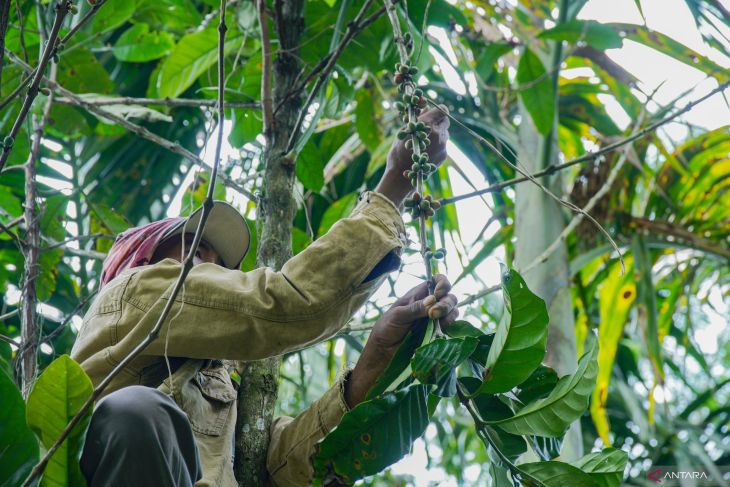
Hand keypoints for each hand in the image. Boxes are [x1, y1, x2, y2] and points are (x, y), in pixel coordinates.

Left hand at [344, 275, 457, 407]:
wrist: (384, 354)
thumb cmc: (385, 330)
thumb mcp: (397, 316)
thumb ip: (415, 308)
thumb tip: (433, 299)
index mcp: (418, 295)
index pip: (437, 281)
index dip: (443, 283)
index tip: (439, 292)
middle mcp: (430, 305)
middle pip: (449, 296)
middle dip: (446, 302)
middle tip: (433, 314)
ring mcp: (435, 320)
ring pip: (453, 310)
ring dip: (449, 313)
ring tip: (436, 321)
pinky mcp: (438, 334)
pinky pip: (452, 327)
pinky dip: (451, 326)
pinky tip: (442, 329)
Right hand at [375, 105, 450, 206]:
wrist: (401, 174)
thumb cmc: (399, 151)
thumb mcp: (405, 130)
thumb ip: (418, 119)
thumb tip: (425, 108)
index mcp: (427, 124)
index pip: (443, 110)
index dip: (438, 110)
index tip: (432, 113)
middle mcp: (438, 134)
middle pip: (446, 121)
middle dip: (438, 121)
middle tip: (428, 126)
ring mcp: (443, 145)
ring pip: (445, 133)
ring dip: (438, 133)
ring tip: (425, 141)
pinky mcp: (444, 155)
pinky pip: (443, 145)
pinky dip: (437, 145)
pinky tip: (426, 151)